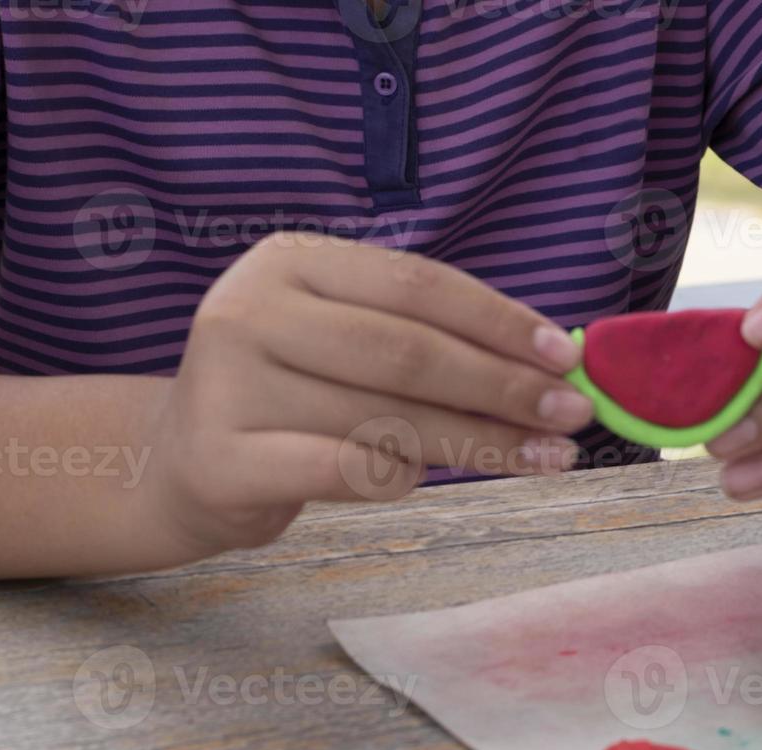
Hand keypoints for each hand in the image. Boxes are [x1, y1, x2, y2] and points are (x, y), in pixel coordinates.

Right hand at [139, 232, 592, 561]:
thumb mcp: (350, 344)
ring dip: (479, 441)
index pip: (418, 284)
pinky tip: (419, 477)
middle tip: (573, 416)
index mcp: (289, 261)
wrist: (188, 463)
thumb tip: (554, 366)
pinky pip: (347, 469)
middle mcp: (249, 310)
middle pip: (408, 351)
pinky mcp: (223, 458)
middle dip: (504, 387)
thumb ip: (431, 340)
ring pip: (386, 416)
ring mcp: (227, 384)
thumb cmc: (297, 398)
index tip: (567, 359)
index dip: (500, 321)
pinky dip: (399, 475)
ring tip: (543, 457)